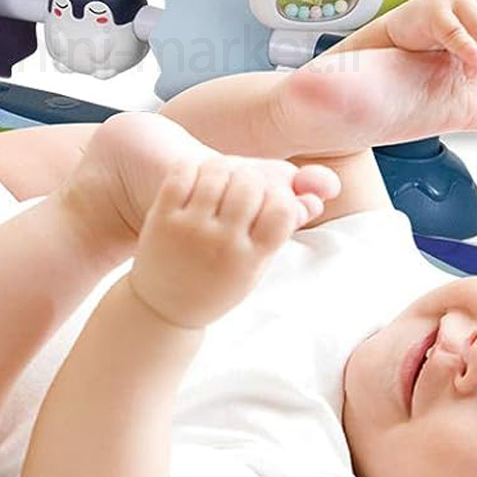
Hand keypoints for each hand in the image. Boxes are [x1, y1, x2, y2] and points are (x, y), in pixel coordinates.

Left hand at [128, 156, 339, 329]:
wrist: (164, 308)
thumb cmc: (218, 282)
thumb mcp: (255, 266)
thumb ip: (281, 230)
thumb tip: (315, 198)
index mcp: (251, 259)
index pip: (282, 210)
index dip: (281, 196)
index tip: (269, 201)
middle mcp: (222, 244)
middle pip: (251, 184)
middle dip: (252, 178)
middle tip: (244, 184)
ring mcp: (190, 230)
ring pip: (218, 172)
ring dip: (224, 168)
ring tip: (222, 177)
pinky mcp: (162, 219)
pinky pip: (182, 173)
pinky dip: (194, 167)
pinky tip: (198, 177)